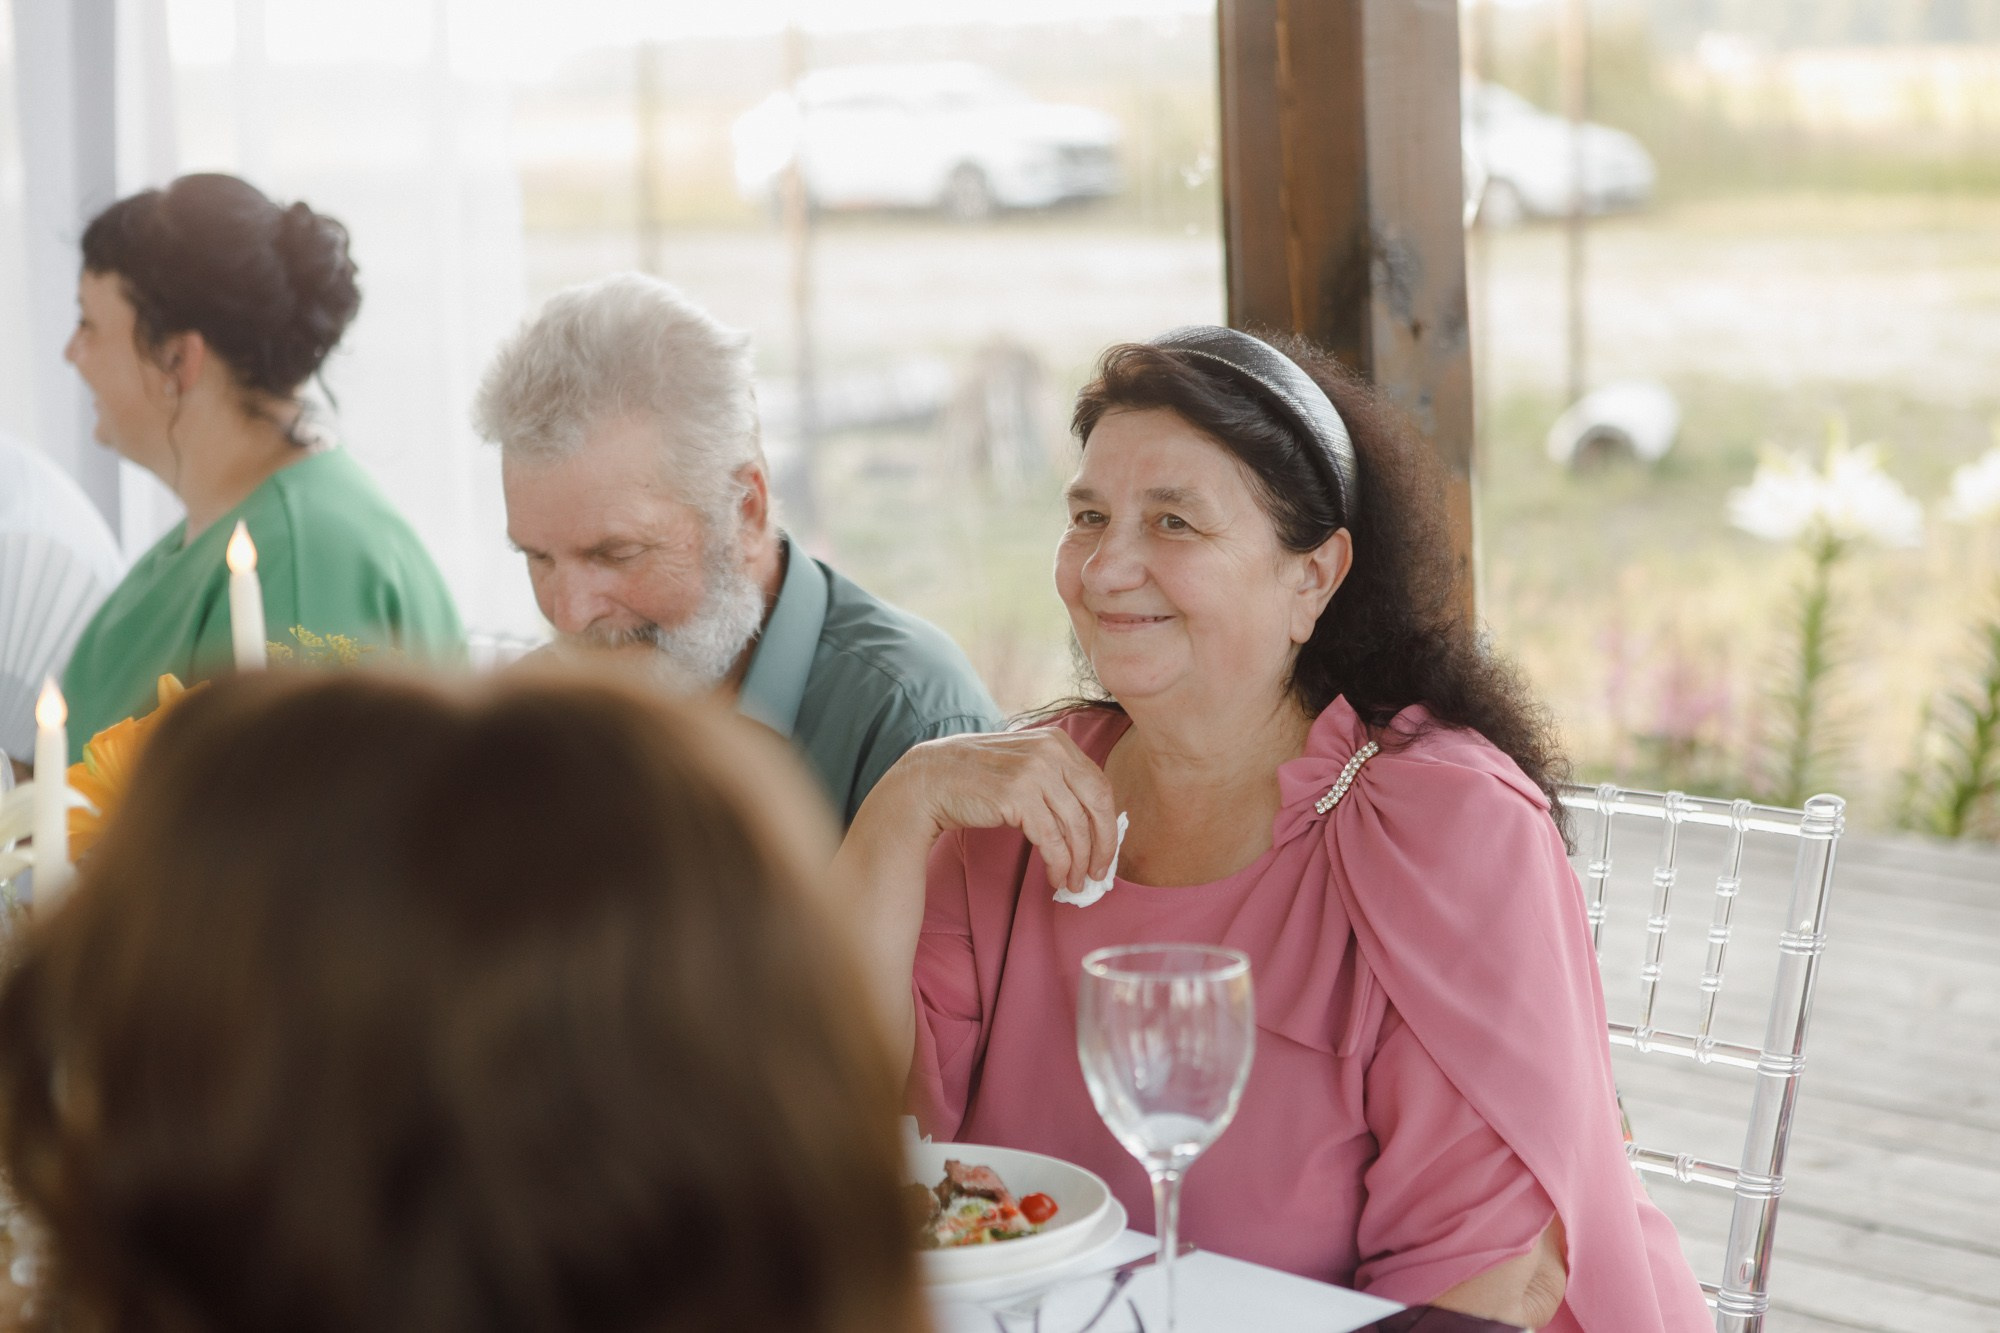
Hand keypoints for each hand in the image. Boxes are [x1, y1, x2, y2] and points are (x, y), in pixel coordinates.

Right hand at [896, 729, 1118, 895]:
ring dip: (1079, 862)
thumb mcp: (1023, 764)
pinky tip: (1056, 878)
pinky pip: (1052, 840)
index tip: (1106, 850)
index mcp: (1057, 741)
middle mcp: (1050, 752)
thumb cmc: (974, 778)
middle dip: (1104, 845)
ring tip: (1075, 884)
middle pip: (1097, 805)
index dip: (1108, 824)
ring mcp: (1035, 772)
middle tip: (1100, 873)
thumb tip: (1090, 820)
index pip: (1099, 786)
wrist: (929, 781)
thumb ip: (1055, 779)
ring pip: (1075, 827)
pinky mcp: (1018, 797)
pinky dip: (1059, 865)